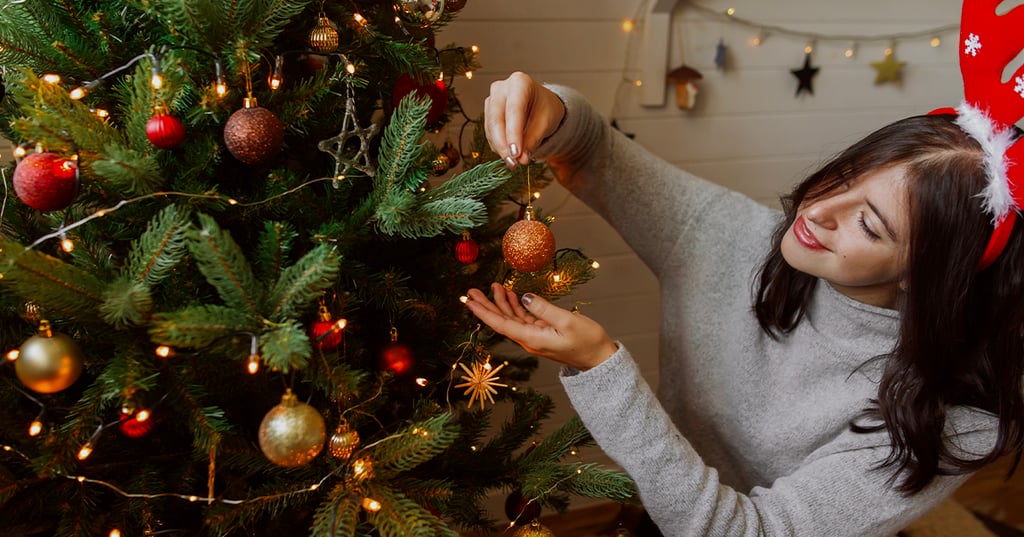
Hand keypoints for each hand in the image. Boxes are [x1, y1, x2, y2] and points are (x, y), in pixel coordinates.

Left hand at [464, 283, 617, 370]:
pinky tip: (514, 297)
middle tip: (472, 291)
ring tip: (493, 287)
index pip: (501, 324)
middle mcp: (529, 339)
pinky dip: (517, 307)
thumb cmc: (588, 343)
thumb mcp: (567, 321)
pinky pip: (524, 319)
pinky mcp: (542, 334)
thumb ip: (544, 308)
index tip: (469, 301)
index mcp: (532, 339)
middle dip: (487, 305)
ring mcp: (535, 337)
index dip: (484, 312)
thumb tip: (526, 297)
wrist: (600, 359)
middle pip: (502, 320)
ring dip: (503, 303)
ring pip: (513, 318)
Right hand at [484, 72, 565, 168]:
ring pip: (491, 127)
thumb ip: (533, 139)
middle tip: (513, 163)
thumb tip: (521, 158)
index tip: (516, 154)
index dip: (513, 133)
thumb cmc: (545, 108)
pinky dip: (498, 145)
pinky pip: (489, 132)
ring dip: (500, 147)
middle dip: (503, 143)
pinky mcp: (488, 112)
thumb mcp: (546, 122)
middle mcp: (501, 88)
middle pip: (497, 118)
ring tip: (513, 163)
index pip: (514, 110)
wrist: (540, 105)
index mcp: (519, 82)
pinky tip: (508, 154)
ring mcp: (492, 99)